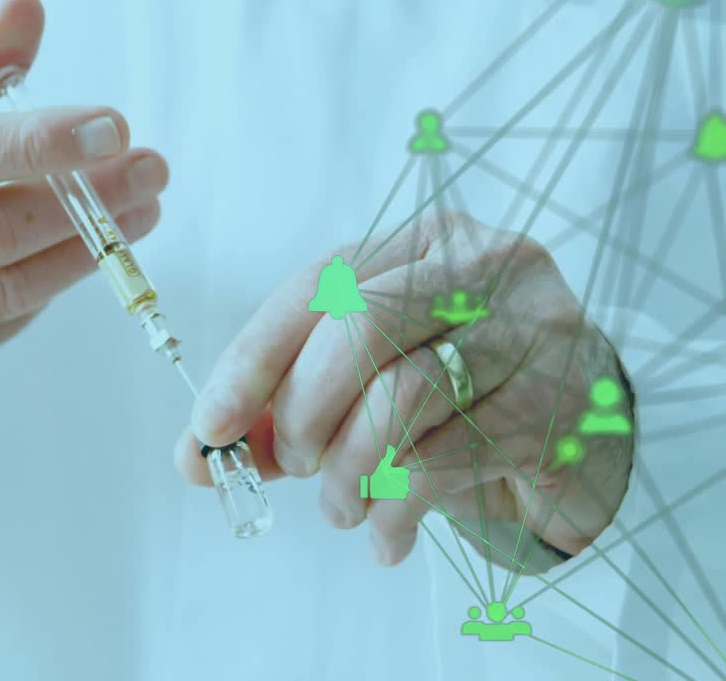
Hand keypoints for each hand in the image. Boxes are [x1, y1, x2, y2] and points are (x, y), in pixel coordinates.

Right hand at [0, 0, 168, 391]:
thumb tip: (26, 7)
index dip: (38, 144)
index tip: (113, 126)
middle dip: (81, 202)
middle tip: (148, 171)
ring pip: (2, 292)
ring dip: (84, 252)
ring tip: (140, 212)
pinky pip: (1, 327)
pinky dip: (49, 286)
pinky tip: (83, 252)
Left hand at [174, 211, 633, 566]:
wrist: (582, 435)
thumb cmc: (457, 400)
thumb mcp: (363, 389)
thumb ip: (280, 412)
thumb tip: (196, 455)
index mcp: (419, 244)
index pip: (317, 287)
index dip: (252, 361)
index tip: (210, 427)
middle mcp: (482, 267)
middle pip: (360, 325)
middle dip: (303, 411)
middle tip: (293, 465)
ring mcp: (532, 329)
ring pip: (405, 393)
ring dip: (349, 470)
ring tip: (340, 507)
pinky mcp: (560, 402)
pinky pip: (449, 457)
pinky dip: (397, 508)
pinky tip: (386, 535)